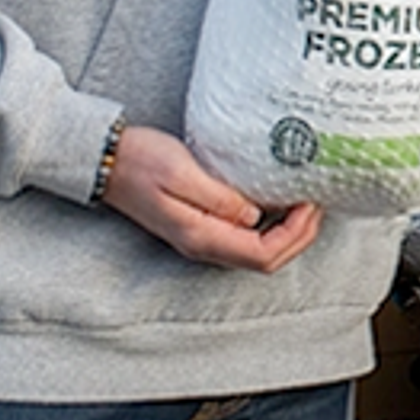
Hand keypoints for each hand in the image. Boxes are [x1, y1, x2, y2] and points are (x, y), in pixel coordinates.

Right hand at [101, 124, 324, 270]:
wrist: (103, 160)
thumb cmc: (139, 160)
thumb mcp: (182, 172)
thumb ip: (220, 198)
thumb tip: (255, 216)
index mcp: (201, 236)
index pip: (263, 255)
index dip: (295, 235)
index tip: (310, 204)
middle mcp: (202, 245)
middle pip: (265, 260)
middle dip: (300, 236)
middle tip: (316, 203)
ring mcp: (200, 238)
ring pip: (257, 251)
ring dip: (287, 232)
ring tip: (303, 201)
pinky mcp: (199, 225)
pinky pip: (244, 237)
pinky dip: (270, 225)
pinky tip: (277, 201)